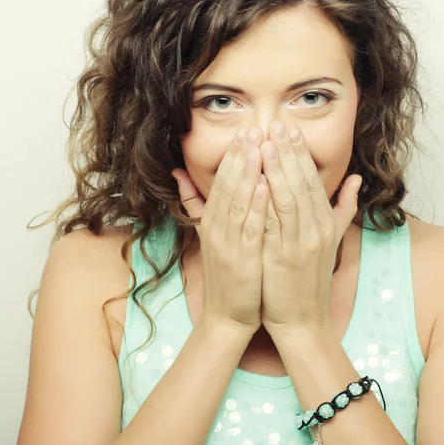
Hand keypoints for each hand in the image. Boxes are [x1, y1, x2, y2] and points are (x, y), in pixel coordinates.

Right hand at [172, 127, 269, 336]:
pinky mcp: (242, 260)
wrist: (227, 315)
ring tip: (258, 147)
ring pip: (237, 202)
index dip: (233, 156)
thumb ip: (195, 204)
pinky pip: (249, 229)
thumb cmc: (225, 274)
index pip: (222, 182)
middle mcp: (217, 229)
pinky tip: (265, 187)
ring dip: (248, 173)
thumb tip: (178, 174)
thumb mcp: (207, 236)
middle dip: (241, 156)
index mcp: (212, 222)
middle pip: (229, 186)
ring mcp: (228, 244)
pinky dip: (255, 207)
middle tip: (254, 128)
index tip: (246, 132)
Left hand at [258, 121, 361, 337]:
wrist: (302, 318)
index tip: (289, 130)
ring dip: (276, 168)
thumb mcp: (332, 241)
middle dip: (288, 152)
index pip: (314, 180)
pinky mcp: (282, 257)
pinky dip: (266, 200)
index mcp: (326, 223)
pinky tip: (257, 179)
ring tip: (264, 142)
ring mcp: (300, 243)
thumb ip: (344, 208)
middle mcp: (316, 229)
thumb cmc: (310, 277)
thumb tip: (355, 179)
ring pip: (288, 198)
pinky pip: (274, 223)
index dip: (301, 154)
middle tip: (275, 125)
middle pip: (302, 183)